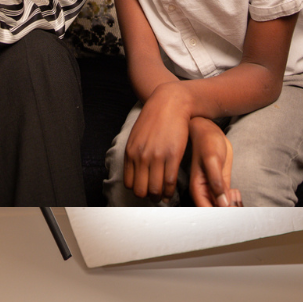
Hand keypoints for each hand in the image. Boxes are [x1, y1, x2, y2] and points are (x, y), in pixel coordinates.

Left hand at [123, 83, 193, 201]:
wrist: (170, 103)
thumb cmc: (154, 119)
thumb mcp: (136, 136)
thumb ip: (134, 154)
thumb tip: (133, 172)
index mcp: (130, 153)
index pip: (129, 184)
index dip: (137, 191)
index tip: (144, 192)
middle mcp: (141, 157)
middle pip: (141, 190)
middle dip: (148, 197)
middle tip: (154, 198)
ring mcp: (157, 157)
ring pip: (155, 189)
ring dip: (159, 197)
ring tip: (163, 197)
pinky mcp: (173, 155)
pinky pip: (169, 181)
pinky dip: (170, 191)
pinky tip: (171, 191)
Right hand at [188, 118, 241, 206]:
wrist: (210, 131)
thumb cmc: (207, 142)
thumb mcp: (212, 160)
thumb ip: (216, 182)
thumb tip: (222, 203)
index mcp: (197, 188)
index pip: (206, 211)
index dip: (218, 215)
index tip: (230, 214)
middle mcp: (204, 191)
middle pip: (215, 211)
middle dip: (227, 211)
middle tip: (236, 200)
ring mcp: (213, 188)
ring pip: (222, 206)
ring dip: (232, 205)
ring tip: (236, 193)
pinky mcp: (221, 184)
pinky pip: (227, 198)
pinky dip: (234, 199)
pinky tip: (237, 192)